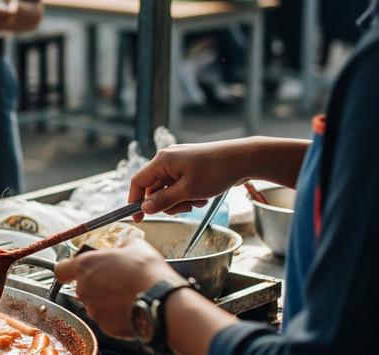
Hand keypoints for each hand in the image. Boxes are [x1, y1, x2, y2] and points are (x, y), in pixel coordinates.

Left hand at [54, 239, 183, 337]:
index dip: (68, 268)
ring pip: (95, 302)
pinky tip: (130, 305)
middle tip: (115, 278)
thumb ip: (118, 247)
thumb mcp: (134, 245)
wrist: (163, 301)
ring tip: (126, 292)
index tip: (76, 268)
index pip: (61, 269)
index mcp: (86, 266)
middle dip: (96, 282)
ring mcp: (95, 310)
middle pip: (82, 286)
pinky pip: (107, 317)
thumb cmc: (147, 272)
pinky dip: (116, 313)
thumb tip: (120, 249)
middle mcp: (85, 289)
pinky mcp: (107, 327)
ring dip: (106, 298)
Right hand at [128, 140, 252, 219]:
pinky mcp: (190, 165)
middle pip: (155, 188)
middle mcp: (168, 159)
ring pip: (169, 188)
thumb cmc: (216, 172)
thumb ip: (164, 201)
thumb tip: (144, 208)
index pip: (138, 182)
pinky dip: (188, 194)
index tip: (138, 219)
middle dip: (167, 203)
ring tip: (198, 201)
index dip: (135, 201)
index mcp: (162, 161)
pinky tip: (202, 196)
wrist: (243, 159)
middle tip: (184, 209)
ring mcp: (179, 161)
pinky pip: (180, 184)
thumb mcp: (188, 191)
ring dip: (180, 200)